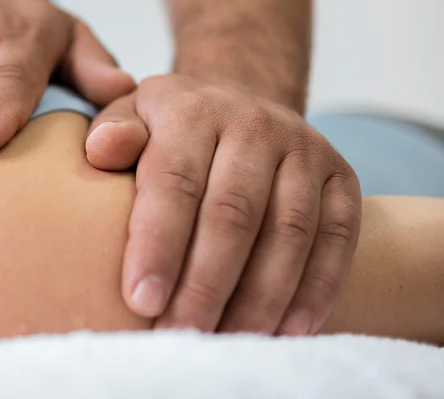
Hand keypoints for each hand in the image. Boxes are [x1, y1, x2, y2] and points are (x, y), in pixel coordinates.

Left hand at [86, 74, 361, 335]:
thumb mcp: (130, 118)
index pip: (175, 182)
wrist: (239, 100)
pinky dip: (316, 290)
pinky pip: (338, 239)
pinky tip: (288, 331)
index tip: (141, 300)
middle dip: (206, 283)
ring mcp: (305, 150)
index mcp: (193, 111)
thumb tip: (100, 151)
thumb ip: (112, 134)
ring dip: (260, 297)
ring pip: (289, 232)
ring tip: (230, 343)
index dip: (159, 245)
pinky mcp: (343, 178)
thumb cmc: (167, 130)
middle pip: (233, 214)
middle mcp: (255, 124)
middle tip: (182, 335)